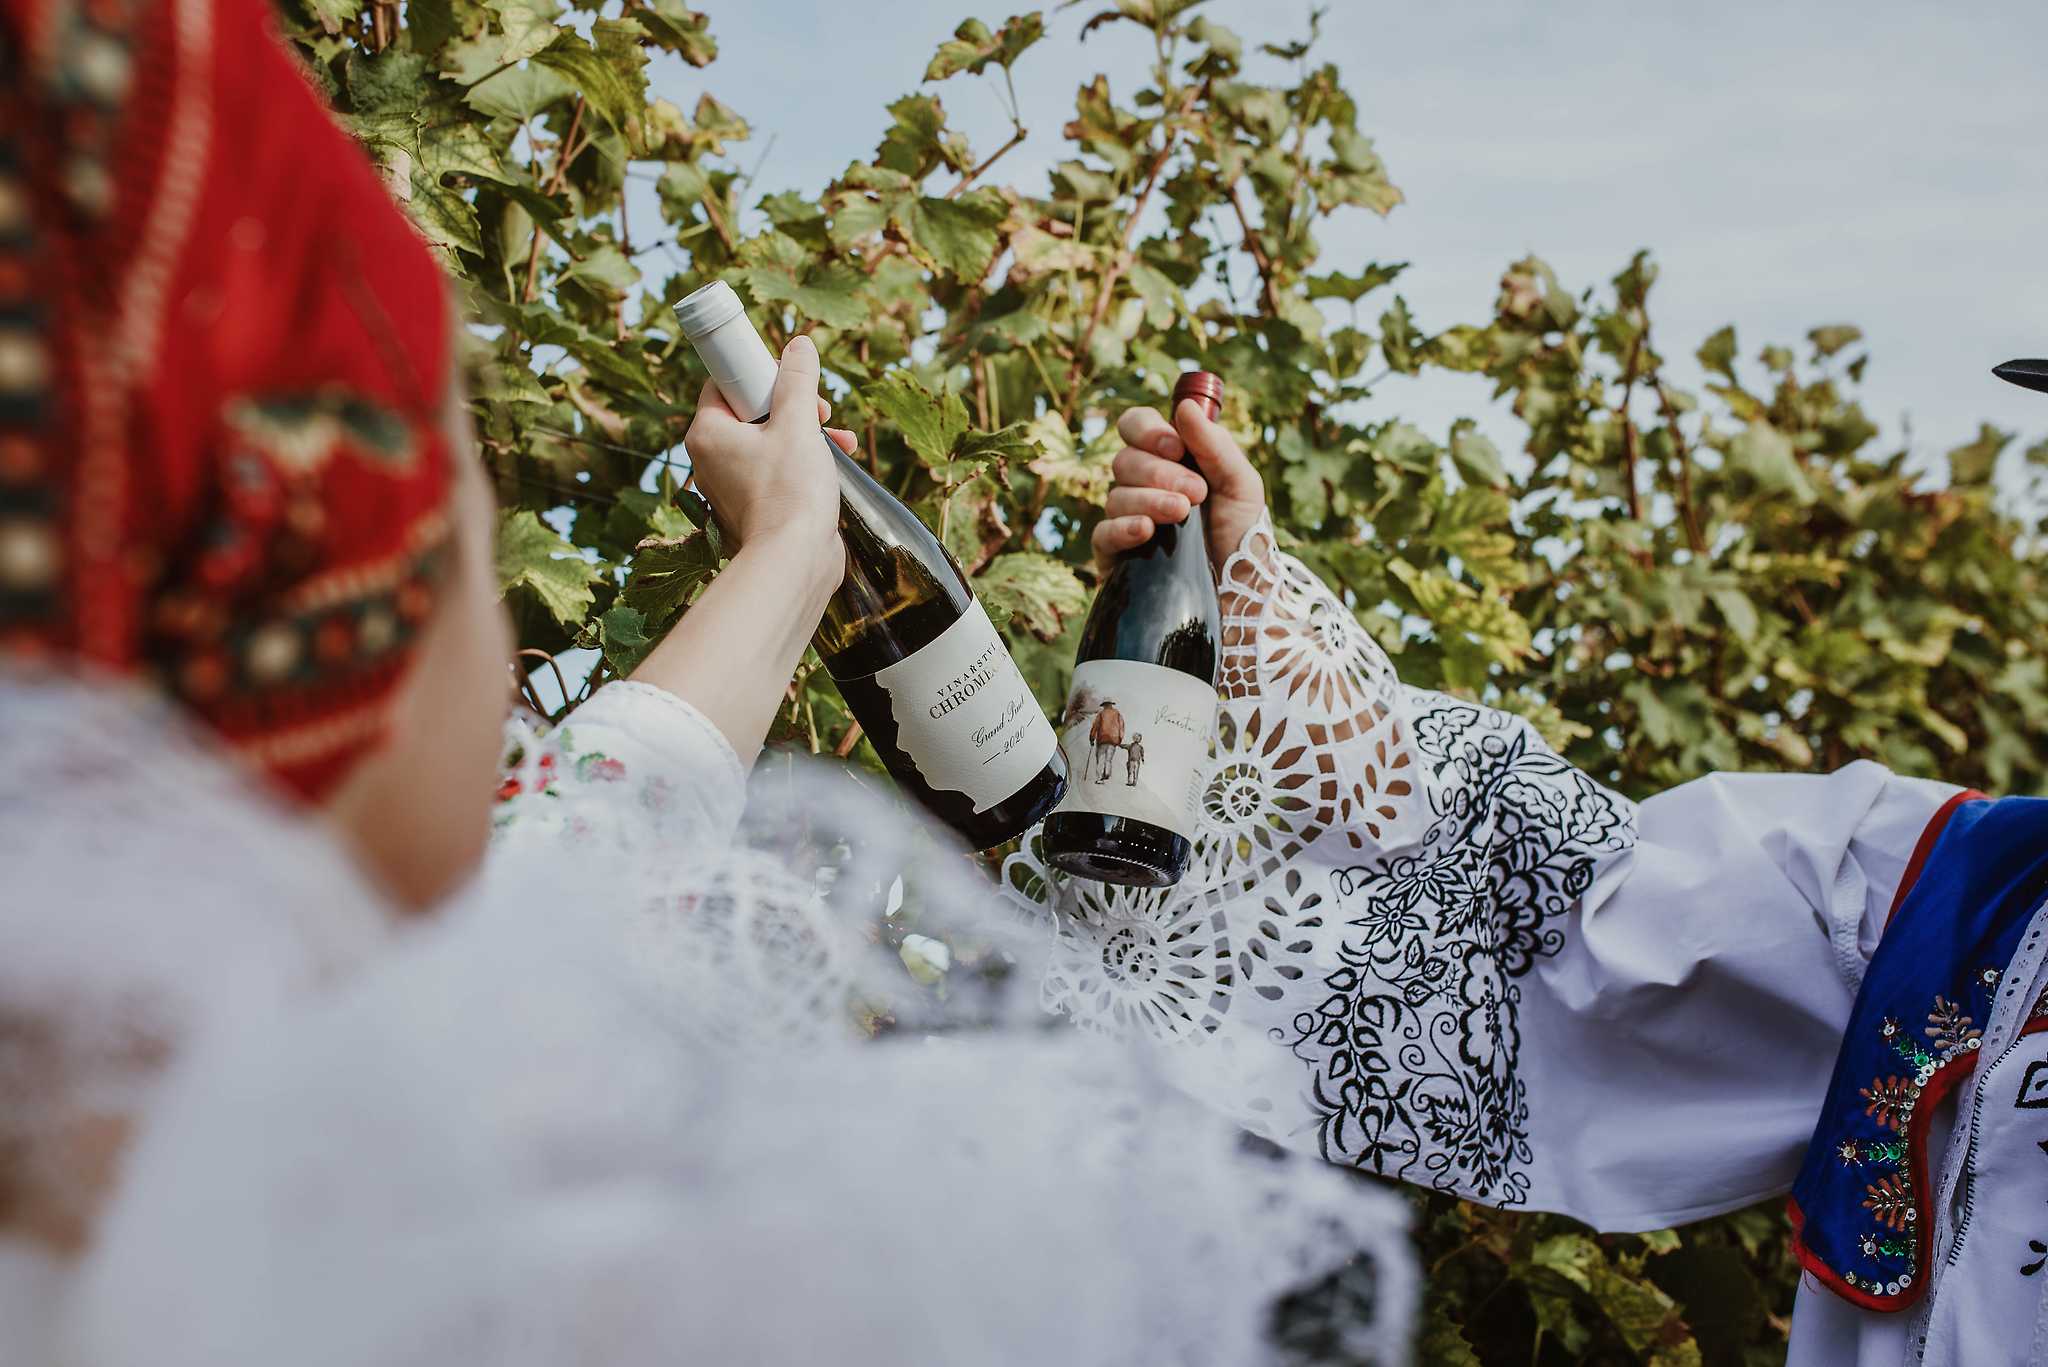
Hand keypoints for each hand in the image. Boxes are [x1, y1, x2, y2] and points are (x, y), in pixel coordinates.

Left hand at [684, 333, 855, 588]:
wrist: (794, 561)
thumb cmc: (789, 491)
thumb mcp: (798, 423)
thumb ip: (798, 380)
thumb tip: (800, 345)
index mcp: (707, 433)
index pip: (724, 382)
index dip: (761, 374)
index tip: (793, 380)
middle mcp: (711, 459)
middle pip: (751, 411)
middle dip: (795, 407)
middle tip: (821, 411)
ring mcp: (732, 486)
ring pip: (769, 442)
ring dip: (807, 434)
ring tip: (840, 440)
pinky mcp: (755, 507)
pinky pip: (776, 470)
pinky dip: (803, 462)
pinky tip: (835, 463)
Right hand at [1091, 398, 1265, 577]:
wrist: (1242, 592)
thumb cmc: (1242, 535)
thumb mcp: (1242, 485)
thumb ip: (1215, 444)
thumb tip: (1183, 406)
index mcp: (1169, 460)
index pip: (1136, 427)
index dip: (1147, 430)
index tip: (1175, 447)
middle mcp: (1143, 486)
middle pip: (1125, 460)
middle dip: (1160, 473)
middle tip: (1195, 494)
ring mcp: (1127, 519)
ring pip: (1116, 495)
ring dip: (1150, 501)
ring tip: (1183, 515)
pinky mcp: (1117, 556)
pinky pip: (1103, 533)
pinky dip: (1123, 527)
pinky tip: (1146, 531)